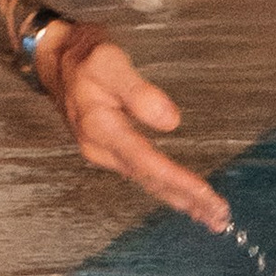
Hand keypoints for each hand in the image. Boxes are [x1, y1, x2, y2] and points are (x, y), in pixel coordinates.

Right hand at [35, 21, 227, 229]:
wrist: (57, 59)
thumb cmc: (84, 58)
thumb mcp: (110, 62)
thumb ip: (139, 92)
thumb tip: (170, 120)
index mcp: (100, 129)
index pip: (147, 163)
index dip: (178, 181)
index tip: (206, 194)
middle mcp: (101, 149)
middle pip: (150, 181)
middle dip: (186, 200)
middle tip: (218, 217)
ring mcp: (105, 152)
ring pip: (147, 182)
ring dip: (179, 199)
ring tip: (209, 216)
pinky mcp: (111, 150)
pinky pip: (143, 174)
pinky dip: (166, 187)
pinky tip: (181, 196)